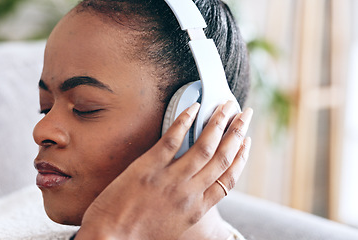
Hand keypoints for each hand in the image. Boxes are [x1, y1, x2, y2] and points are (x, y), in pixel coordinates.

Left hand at [76, 101, 252, 239]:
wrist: (111, 237)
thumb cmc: (139, 235)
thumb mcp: (175, 225)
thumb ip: (191, 206)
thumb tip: (198, 189)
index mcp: (198, 208)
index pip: (229, 178)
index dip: (242, 157)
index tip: (246, 141)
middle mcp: (190, 192)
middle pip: (223, 157)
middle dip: (238, 132)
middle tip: (245, 113)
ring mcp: (171, 179)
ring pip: (204, 146)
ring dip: (219, 122)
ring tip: (226, 104)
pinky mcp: (149, 167)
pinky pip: (173, 139)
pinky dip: (185, 121)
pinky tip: (194, 107)